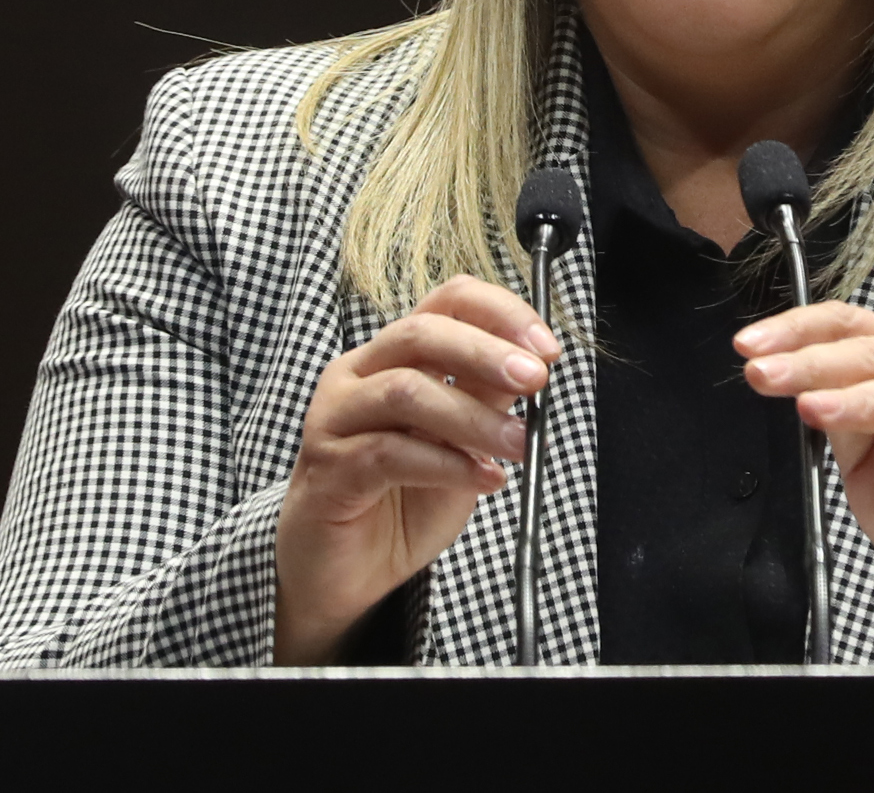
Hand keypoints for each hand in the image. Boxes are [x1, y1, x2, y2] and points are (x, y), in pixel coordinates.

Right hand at [274, 276, 559, 663]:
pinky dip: (447, 464)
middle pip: (421, 333)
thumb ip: (486, 400)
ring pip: (405, 391)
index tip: (546, 349)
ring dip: (474, 417)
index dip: (500, 313)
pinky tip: (484, 479)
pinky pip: (387, 452)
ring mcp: (335, 417)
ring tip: (519, 444)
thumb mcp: (461, 440)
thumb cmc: (402, 499)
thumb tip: (536, 368)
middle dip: (486, 352)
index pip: (446, 301)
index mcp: (394, 355)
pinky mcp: (327, 468)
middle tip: (535, 380)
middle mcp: (358, 374)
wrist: (346, 572)